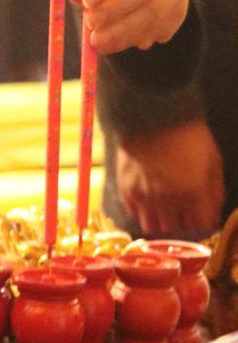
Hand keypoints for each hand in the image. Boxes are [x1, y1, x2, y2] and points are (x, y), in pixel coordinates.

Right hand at [116, 120, 224, 237]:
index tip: (201, 212)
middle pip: (177, 228)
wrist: (152, 114)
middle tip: (183, 207)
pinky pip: (134, 213)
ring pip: (153, 226)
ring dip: (161, 220)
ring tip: (163, 206)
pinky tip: (148, 197)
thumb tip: (213, 212)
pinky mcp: (126, 188)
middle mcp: (169, 200)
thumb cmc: (188, 134)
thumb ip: (215, 191)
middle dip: (183, 221)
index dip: (204, 219)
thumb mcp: (213, 160)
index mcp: (194, 193)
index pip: (202, 225)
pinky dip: (142, 210)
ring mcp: (145, 195)